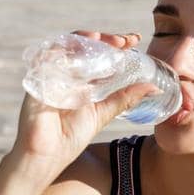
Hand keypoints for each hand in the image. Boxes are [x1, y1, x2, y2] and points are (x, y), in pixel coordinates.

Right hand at [8, 30, 159, 177]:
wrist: (45, 156)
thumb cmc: (70, 139)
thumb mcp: (104, 114)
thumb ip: (126, 98)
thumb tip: (155, 88)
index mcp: (84, 81)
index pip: (102, 54)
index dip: (117, 44)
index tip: (135, 39)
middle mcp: (69, 74)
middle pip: (86, 45)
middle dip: (105, 38)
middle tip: (122, 41)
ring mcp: (53, 74)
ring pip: (67, 44)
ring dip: (84, 38)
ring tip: (100, 38)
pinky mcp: (38, 78)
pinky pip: (47, 55)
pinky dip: (62, 48)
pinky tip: (79, 48)